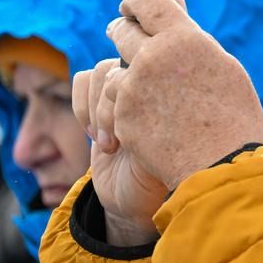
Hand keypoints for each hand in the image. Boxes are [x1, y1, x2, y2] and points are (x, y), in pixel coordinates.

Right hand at [73, 60, 166, 245]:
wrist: (135, 198)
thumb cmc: (162, 178)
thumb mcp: (171, 154)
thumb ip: (166, 123)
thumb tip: (162, 93)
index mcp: (179, 89)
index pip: (156, 64)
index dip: (139, 94)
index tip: (141, 132)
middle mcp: (154, 84)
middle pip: (127, 64)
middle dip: (118, 103)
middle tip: (124, 139)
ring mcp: (125, 89)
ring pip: (101, 72)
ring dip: (100, 110)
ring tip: (112, 144)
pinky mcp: (99, 100)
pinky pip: (82, 80)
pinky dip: (84, 107)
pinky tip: (97, 136)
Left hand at [87, 0, 262, 192]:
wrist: (221, 168)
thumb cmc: (233, 119)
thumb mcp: (223, 69)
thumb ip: (193, 38)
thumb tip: (177, 5)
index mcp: (184, 38)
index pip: (147, 0)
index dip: (134, 1)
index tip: (130, 6)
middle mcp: (154, 56)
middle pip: (122, 30)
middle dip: (121, 32)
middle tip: (121, 36)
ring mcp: (134, 87)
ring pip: (112, 71)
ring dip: (120, 80)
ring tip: (134, 93)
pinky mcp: (122, 117)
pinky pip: (112, 106)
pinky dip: (122, 113)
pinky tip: (141, 123)